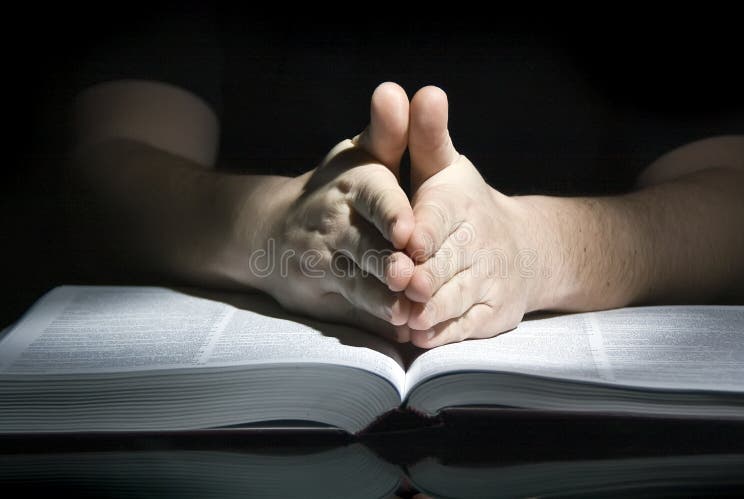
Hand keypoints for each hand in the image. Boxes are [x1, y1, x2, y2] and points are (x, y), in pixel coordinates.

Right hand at [243, 83, 415, 337]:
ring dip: (381, 295)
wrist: (273, 230)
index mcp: (352, 183)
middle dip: (386, 260)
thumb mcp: (361, 153)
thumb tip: (396, 90)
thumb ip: (389, 132)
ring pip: (357, 279)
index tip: (408, 229)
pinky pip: (352, 306)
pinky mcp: (325, 291)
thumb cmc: (337, 187)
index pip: (373, 194)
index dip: (390, 212)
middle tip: (410, 274)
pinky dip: (374, 317)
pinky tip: (399, 327)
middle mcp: (336, 221)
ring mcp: (327, 259)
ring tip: (407, 308)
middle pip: (364, 243)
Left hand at [403, 87, 551, 347]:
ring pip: (456, 298)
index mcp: (462, 205)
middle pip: (447, 262)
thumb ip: (424, 137)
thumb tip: (424, 90)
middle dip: (423, 274)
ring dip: (430, 309)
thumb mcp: (445, 167)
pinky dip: (444, 333)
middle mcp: (479, 244)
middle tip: (399, 284)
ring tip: (402, 316)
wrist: (523, 250)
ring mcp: (489, 282)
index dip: (424, 229)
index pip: (441, 217)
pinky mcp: (493, 314)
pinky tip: (418, 337)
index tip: (408, 239)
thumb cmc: (465, 205)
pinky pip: (467, 326)